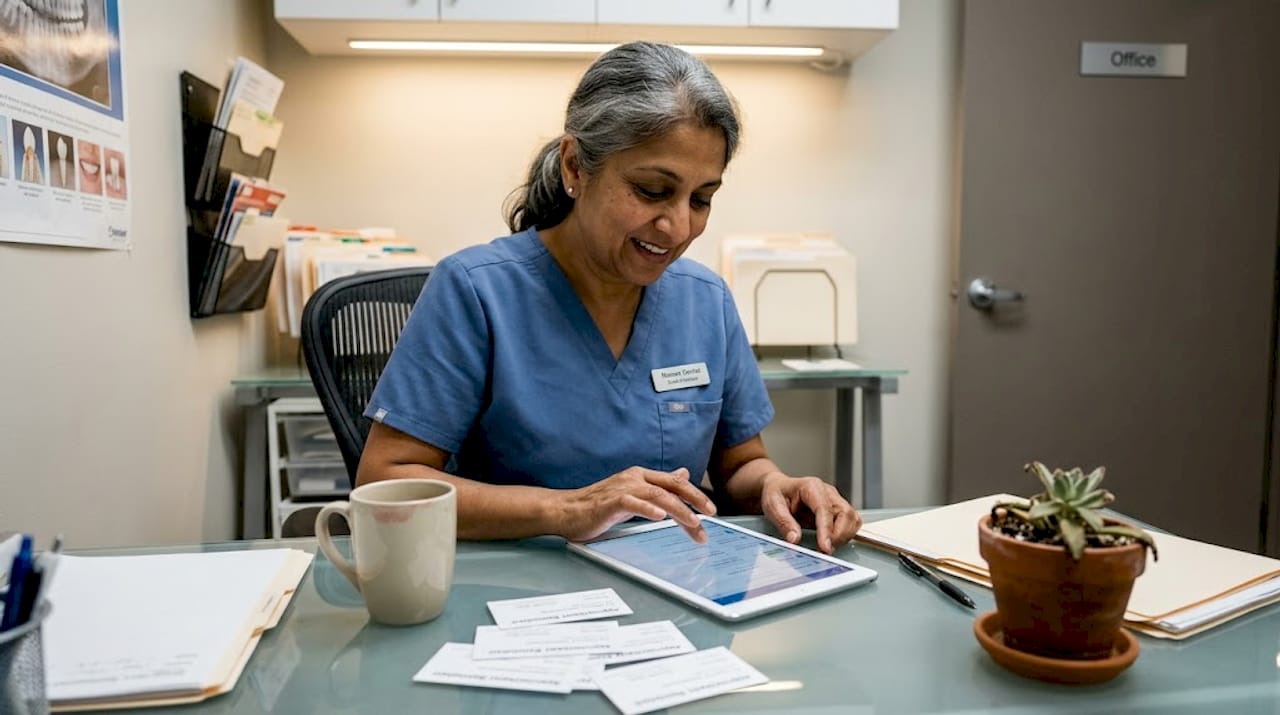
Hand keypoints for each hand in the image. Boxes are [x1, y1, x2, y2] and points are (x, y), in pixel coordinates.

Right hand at [556, 467, 716, 543]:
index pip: (674, 483)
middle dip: (694, 499)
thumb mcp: (633, 494)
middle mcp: (633, 478)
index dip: (694, 494)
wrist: (565, 511)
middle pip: (671, 485)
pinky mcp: (609, 502)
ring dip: (679, 510)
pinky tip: (660, 517)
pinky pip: (632, 503)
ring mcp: (622, 488)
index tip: (709, 510)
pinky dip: (648, 509)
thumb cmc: (597, 506)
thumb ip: (657, 486)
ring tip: (693, 523)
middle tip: (710, 514)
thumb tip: (682, 473)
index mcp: (640, 476)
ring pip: (657, 495)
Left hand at [760, 473, 861, 553]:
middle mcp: (828, 492)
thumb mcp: (772, 506)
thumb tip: (795, 539)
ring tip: (827, 548)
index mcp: (811, 486)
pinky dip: (846, 535)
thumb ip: (784, 522)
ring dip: (844, 537)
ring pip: (852, 518)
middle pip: (845, 513)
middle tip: (824, 551)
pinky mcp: (838, 510)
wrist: (779, 488)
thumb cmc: (777, 493)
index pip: (825, 509)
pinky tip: (832, 542)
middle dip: (839, 536)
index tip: (825, 547)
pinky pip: (851, 523)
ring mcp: (835, 500)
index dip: (827, 530)